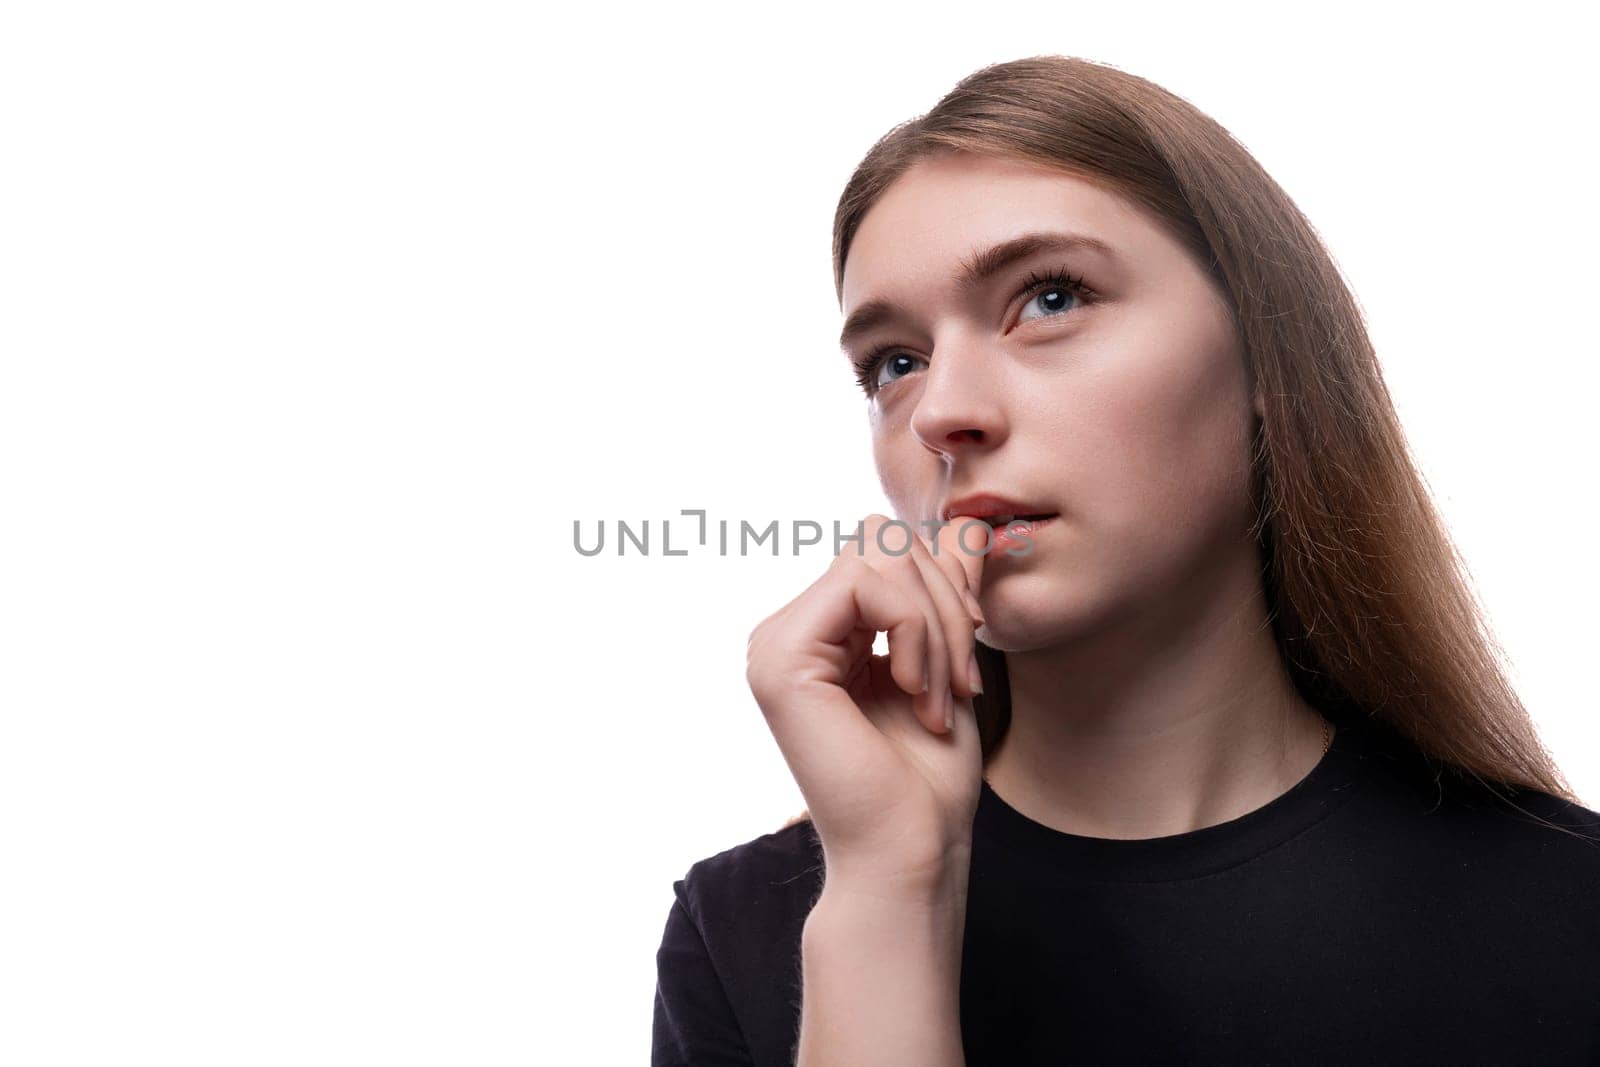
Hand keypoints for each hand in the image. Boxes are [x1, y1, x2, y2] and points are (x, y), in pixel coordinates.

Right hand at [745, 513, 988, 893]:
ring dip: (936, 621)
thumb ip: (947, 590)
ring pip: (877, 554)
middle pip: (880, 539)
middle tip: (962, 680)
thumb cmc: (927, 778)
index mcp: (819, 633)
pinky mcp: (780, 659)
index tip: (969, 663)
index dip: (943, 587)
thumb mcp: (950, 661)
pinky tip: (917, 691)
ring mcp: (776, 644)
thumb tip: (968, 522)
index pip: (884, 549)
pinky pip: (865, 585)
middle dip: (944, 598)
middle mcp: (789, 633)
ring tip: (942, 694)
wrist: (910, 851)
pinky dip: (915, 630)